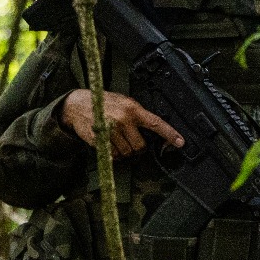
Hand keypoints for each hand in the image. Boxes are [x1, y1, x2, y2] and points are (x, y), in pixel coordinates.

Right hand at [59, 89, 182, 157]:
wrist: (78, 104)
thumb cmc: (104, 103)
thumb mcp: (124, 102)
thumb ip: (137, 115)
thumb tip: (152, 129)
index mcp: (133, 109)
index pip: (156, 123)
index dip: (170, 134)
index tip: (180, 142)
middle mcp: (124, 120)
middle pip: (140, 147)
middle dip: (136, 147)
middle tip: (129, 139)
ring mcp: (112, 131)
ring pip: (126, 153)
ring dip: (123, 151)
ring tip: (116, 138)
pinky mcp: (100, 141)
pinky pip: (114, 156)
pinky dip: (113, 154)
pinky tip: (108, 143)